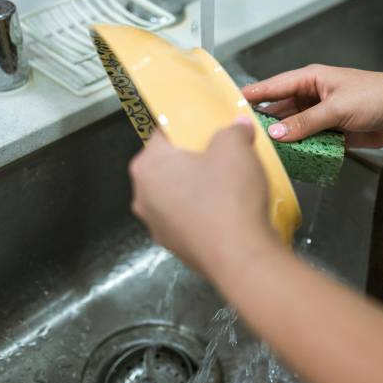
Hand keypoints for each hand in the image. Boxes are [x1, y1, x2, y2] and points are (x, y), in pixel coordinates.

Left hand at [128, 118, 279, 282]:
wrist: (240, 257)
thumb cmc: (229, 194)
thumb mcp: (235, 148)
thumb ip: (233, 130)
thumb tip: (238, 125)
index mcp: (147, 166)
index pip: (163, 134)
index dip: (189, 128)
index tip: (211, 129)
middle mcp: (142, 196)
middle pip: (169, 166)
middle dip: (194, 159)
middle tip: (224, 155)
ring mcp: (156, 227)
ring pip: (178, 195)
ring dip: (198, 188)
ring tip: (230, 185)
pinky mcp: (175, 248)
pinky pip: (189, 219)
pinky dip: (204, 213)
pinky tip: (228, 213)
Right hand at [242, 65, 382, 147]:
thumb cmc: (377, 96)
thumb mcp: (337, 108)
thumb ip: (306, 123)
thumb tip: (276, 133)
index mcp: (311, 79)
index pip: (274, 86)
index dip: (252, 95)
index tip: (229, 104)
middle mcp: (313, 96)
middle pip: (281, 110)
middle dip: (265, 124)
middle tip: (242, 138)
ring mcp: (322, 116)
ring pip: (294, 129)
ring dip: (284, 141)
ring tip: (261, 154)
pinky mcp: (333, 133)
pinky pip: (310, 142)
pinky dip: (302, 151)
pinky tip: (289, 161)